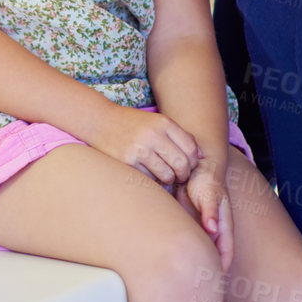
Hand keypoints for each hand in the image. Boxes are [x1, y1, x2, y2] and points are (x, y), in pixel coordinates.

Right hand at [85, 104, 200, 185]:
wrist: (100, 121)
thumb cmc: (132, 124)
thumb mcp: (156, 122)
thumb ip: (178, 136)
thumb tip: (201, 156)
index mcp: (163, 123)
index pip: (191, 148)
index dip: (193, 161)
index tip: (188, 166)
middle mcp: (153, 135)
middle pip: (182, 163)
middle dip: (183, 174)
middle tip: (178, 176)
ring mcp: (140, 149)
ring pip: (167, 174)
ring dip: (167, 179)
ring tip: (162, 175)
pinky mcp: (128, 162)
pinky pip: (149, 178)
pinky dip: (150, 179)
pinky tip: (146, 172)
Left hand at [178, 159, 234, 272]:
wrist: (193, 169)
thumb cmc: (206, 180)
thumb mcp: (209, 194)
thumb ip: (210, 211)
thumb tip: (212, 229)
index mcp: (222, 226)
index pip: (226, 252)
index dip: (221, 267)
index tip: (214, 282)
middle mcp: (213, 230)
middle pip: (213, 256)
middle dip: (208, 271)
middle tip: (198, 290)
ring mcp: (201, 228)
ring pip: (200, 250)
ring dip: (197, 263)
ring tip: (185, 283)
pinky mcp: (188, 223)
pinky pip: (188, 241)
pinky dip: (184, 251)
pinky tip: (173, 261)